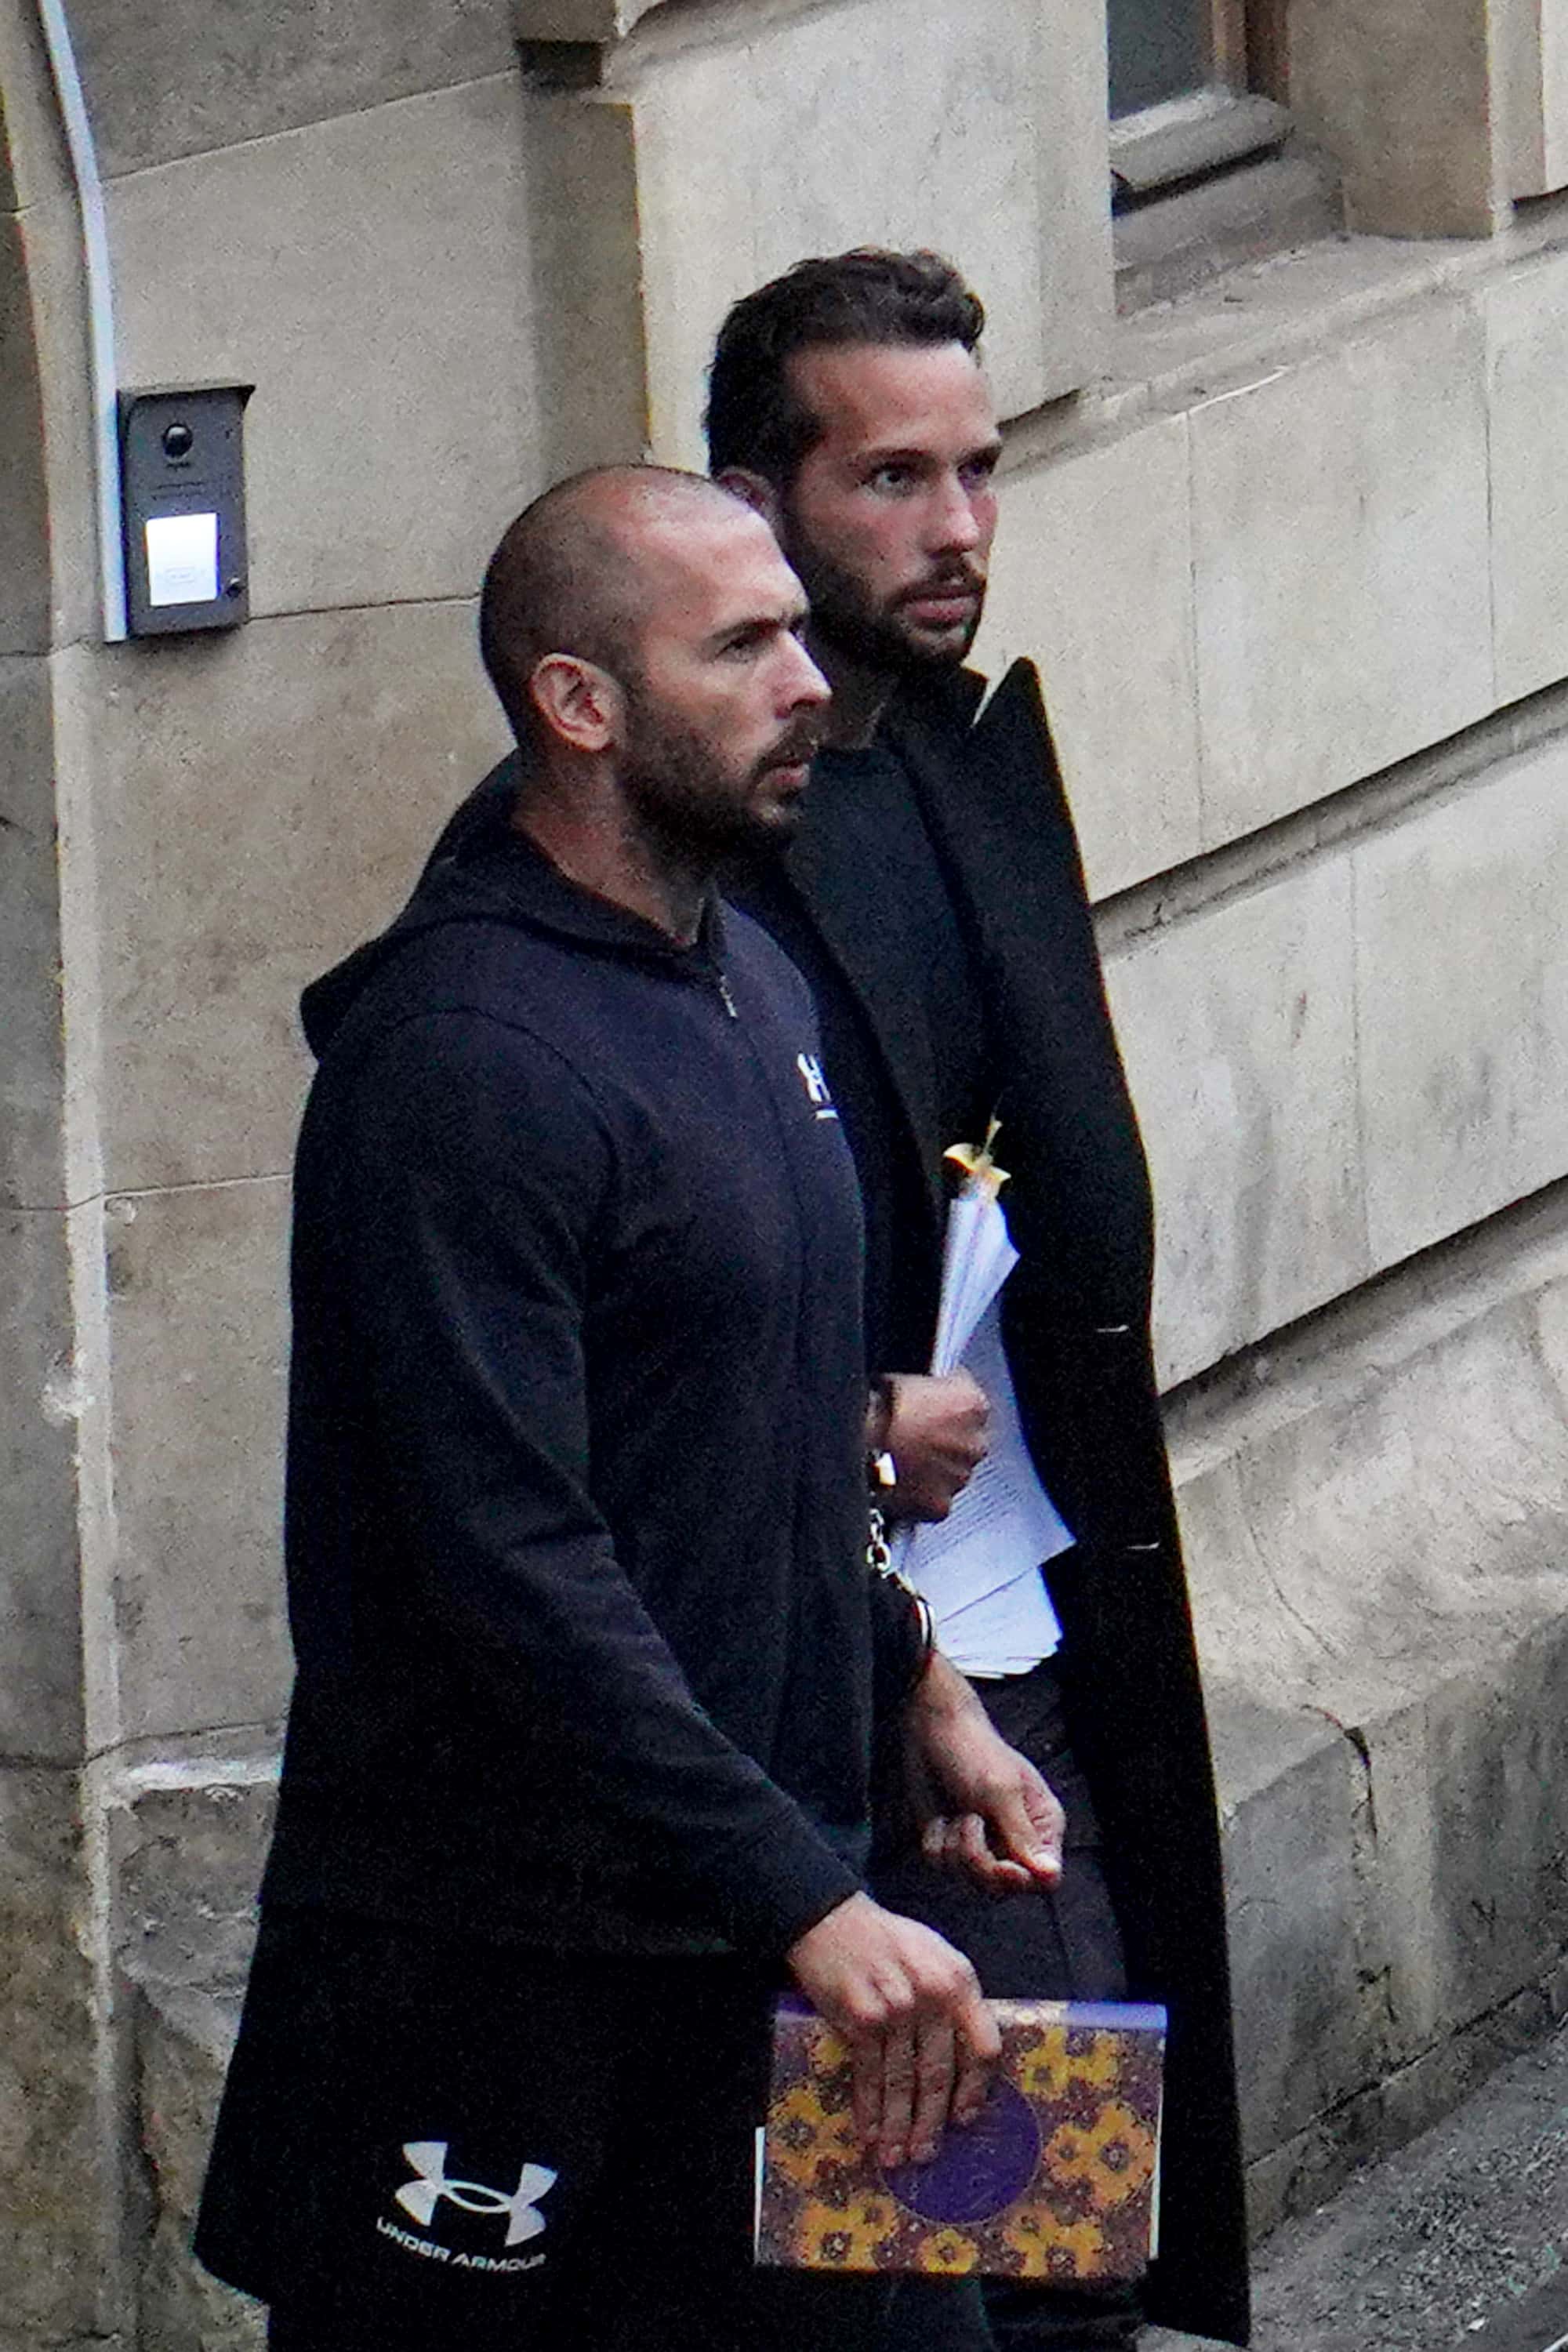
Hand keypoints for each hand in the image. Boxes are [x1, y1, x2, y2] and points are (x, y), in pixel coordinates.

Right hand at [786, 1892, 998, 2167]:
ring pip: (903, 2081)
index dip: (976, 2089)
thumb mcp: (935, 1957)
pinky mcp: (861, 2018)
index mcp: (959, 1979)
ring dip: (899, 2126)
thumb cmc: (888, 1942)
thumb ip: (954, 2001)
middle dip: (932, 2121)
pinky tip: (870, 2133)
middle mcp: (932, 1995)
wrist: (832, 1919)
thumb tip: (965, 2064)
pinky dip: (870, 2108)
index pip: (983, 2045)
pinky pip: (869, 2074)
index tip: (966, 2118)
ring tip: (897, 2157)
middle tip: (926, 2154)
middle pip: (940, 2073)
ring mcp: (896, 2007)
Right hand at [876, 1370, 989, 1521]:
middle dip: (944, 1438)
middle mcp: (974, 1443)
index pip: (966, 1398)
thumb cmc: (877, 1411)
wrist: (855, 1446)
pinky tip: (899, 1483)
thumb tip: (917, 1394)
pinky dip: (921, 1494)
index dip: (944, 1400)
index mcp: (971, 1404)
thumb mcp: (905, 1380)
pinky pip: (934, 1499)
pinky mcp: (940, 1505)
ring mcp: (959, 1477)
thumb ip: (926, 1388)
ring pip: (951, 1472)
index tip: (930, 1403)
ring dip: (934, 1467)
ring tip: (903, 1461)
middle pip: (964, 1440)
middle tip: (915, 1436)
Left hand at [906, 1652, 1063, 1892]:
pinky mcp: (951, 1842)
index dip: (1023, 1880)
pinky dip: (936, 1842)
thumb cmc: (974, 1751)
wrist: (930, 1729)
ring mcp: (983, 1843)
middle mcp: (1015, 1840)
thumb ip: (1023, 1837)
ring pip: (970, 1880)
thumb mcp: (1001, 1792)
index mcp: (1042, 1826)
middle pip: (1005, 1887)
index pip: (1046, 1878)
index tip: (1002, 1866)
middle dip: (980, 1860)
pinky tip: (939, 1817)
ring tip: (957, 1812)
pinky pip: (942, 1866)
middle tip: (969, 1822)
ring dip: (955, 1847)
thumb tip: (1050, 1876)